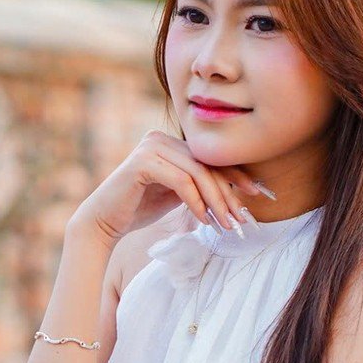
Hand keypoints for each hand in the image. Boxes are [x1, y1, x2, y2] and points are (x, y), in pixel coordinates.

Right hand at [70, 130, 268, 246]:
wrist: (104, 221)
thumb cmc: (139, 208)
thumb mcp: (177, 193)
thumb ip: (199, 185)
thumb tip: (237, 189)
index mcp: (170, 142)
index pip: (210, 158)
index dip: (237, 176)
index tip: (258, 195)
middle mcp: (161, 138)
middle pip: (208, 164)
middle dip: (229, 193)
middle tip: (242, 219)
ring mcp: (151, 147)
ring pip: (198, 173)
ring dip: (217, 201)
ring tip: (227, 224)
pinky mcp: (143, 162)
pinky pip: (182, 181)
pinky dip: (197, 202)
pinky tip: (204, 220)